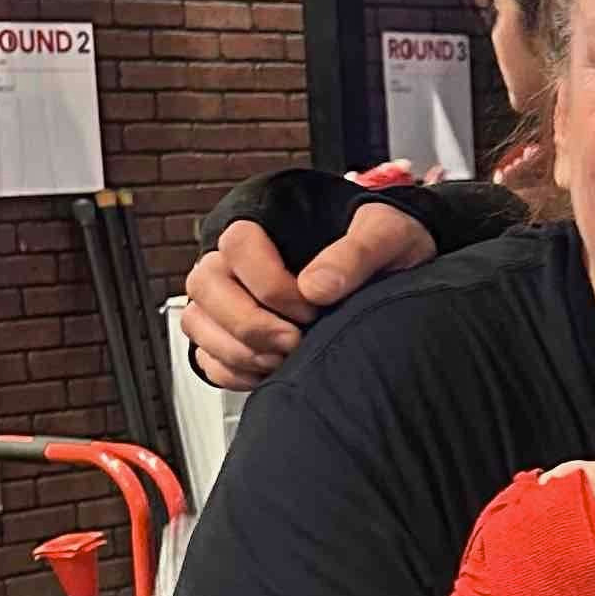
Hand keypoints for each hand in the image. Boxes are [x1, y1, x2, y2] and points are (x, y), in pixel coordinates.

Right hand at [184, 198, 434, 387]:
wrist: (396, 273)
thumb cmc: (387, 246)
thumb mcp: (389, 235)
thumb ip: (358, 252)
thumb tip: (317, 287)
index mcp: (270, 223)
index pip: (238, 245)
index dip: (270, 283)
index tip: (311, 307)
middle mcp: (237, 258)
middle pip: (206, 285)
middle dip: (249, 323)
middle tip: (294, 342)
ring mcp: (227, 297)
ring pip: (198, 322)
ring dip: (238, 350)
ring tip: (284, 359)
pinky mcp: (230, 334)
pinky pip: (206, 357)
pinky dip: (233, 373)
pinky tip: (272, 372)